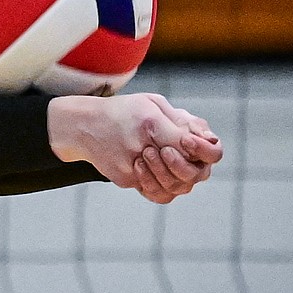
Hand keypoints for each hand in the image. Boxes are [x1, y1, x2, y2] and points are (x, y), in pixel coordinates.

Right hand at [46, 93, 222, 203]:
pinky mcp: (123, 179)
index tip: (188, 141)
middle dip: (188, 165)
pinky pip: (151, 189)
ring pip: (170, 187)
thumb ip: (181, 120)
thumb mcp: (152, 103)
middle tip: (177, 154)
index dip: (198, 148)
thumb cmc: (122, 111)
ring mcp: (132, 166)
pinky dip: (155, 179)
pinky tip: (146, 164)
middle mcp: (141, 146)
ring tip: (163, 160)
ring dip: (173, 175)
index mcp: (151, 123)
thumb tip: (208, 139)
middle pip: (185, 172)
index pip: (190, 145)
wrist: (84, 125)